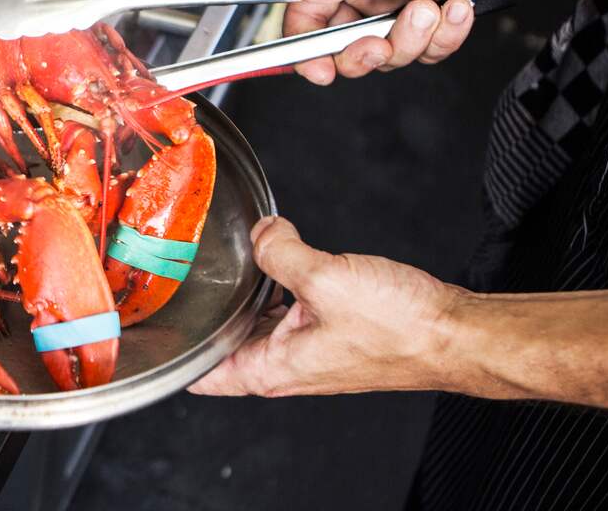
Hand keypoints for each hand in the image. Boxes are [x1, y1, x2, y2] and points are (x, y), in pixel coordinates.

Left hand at [188, 217, 465, 396]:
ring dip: (248, 296)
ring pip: (260, 324)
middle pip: (228, 343)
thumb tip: (263, 233)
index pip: (202, 373)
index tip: (154, 320)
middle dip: (210, 310)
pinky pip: (291, 311)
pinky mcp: (333, 334)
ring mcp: (311, 352)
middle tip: (190, 275)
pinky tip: (283, 261)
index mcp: (272, 368)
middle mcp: (288, 368)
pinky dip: (280, 288)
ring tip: (233, 262)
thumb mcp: (325, 278)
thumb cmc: (401, 328)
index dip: (175, 348)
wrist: (454, 334)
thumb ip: (281, 251)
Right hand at [287, 0, 554, 83]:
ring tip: (432, 7)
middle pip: (346, 43)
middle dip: (366, 51)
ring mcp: (402, 1)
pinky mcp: (434, 14)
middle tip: (381, 45)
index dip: (309, 46)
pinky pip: (429, 48)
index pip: (310, 12)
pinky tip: (457, 6)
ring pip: (391, 51)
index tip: (319, 68)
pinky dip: (446, 34)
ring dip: (414, 38)